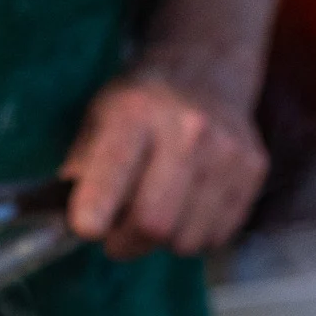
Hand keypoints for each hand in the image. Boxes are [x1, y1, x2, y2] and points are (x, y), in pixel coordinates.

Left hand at [62, 71, 268, 259]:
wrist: (205, 72)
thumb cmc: (138, 108)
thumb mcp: (97, 121)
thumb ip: (81, 173)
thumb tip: (63, 224)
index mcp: (135, 114)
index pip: (112, 179)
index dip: (93, 217)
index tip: (87, 229)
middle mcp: (187, 129)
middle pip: (153, 224)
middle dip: (127, 243)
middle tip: (117, 236)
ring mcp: (226, 151)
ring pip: (187, 240)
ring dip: (164, 240)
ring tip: (157, 210)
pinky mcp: (252, 170)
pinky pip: (217, 236)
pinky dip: (195, 233)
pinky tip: (187, 205)